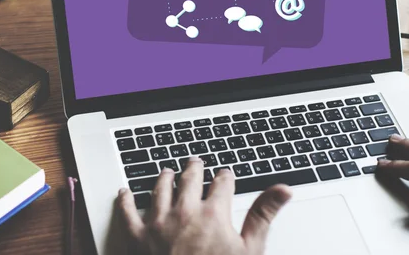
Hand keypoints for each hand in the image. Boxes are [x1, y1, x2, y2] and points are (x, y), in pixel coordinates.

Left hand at [117, 157, 291, 254]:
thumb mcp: (249, 251)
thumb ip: (263, 215)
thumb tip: (283, 189)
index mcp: (213, 213)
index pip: (222, 183)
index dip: (225, 177)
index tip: (226, 175)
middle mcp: (183, 211)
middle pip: (189, 179)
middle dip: (194, 169)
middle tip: (195, 163)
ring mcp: (158, 223)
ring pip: (160, 188)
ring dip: (164, 177)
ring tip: (166, 171)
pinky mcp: (137, 237)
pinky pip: (127, 211)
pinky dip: (125, 199)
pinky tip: (125, 192)